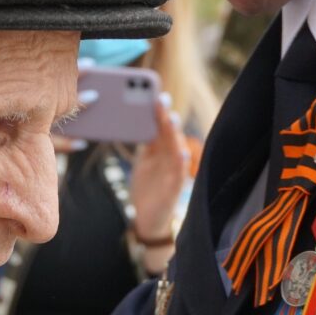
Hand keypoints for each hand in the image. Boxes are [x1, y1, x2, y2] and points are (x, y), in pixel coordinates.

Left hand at [129, 104, 188, 246]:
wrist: (148, 219)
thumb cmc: (146, 190)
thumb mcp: (142, 165)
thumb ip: (143, 146)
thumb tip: (132, 123)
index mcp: (159, 152)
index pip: (159, 128)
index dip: (158, 112)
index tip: (154, 94)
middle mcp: (168, 158)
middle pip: (168, 134)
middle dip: (165, 117)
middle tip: (161, 99)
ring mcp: (173, 173)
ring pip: (176, 150)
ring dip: (175, 135)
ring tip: (172, 119)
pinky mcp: (174, 189)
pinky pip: (180, 175)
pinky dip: (183, 164)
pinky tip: (183, 153)